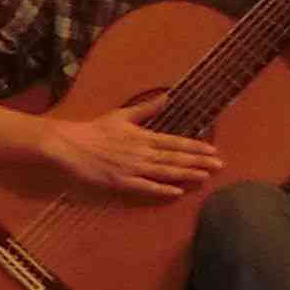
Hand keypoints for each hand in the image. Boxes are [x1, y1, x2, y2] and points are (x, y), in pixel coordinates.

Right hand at [42, 110, 220, 200]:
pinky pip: (145, 187)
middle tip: (219, 166)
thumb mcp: (121, 115)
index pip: (175, 142)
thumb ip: (146, 109)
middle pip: (175, 158)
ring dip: (186, 174)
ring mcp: (132, 168)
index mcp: (142, 136)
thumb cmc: (94, 130)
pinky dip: (162, 190)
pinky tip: (177, 192)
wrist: (69, 145)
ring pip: (165, 172)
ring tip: (205, 177)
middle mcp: (142, 153)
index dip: (195, 147)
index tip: (213, 150)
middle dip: (199, 162)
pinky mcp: (121, 182)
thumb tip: (167, 97)